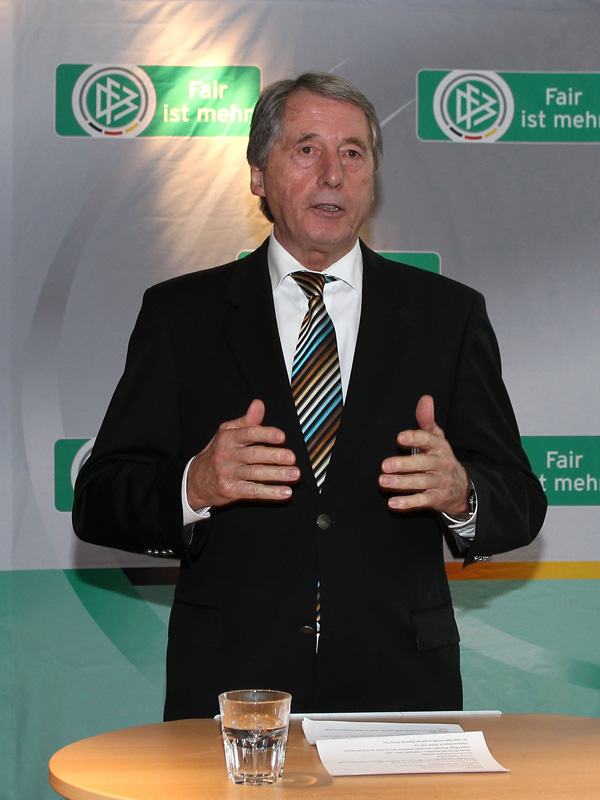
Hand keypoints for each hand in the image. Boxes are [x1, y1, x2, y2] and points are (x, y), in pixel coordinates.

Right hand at [187, 399, 299, 508]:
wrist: (194, 480)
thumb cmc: (217, 453)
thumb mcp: (227, 432)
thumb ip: (247, 420)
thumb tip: (259, 404)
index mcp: (228, 438)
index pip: (248, 433)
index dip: (266, 434)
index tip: (282, 437)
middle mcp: (227, 455)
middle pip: (253, 455)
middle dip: (274, 456)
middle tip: (292, 458)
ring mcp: (229, 474)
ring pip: (255, 474)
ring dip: (277, 474)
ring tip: (295, 474)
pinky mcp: (231, 491)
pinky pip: (253, 491)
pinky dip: (270, 493)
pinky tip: (285, 492)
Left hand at [378, 395, 469, 514]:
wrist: (462, 487)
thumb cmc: (440, 457)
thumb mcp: (437, 438)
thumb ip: (427, 420)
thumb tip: (425, 398)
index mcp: (439, 447)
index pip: (428, 440)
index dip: (414, 439)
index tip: (399, 438)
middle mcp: (440, 464)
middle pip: (422, 463)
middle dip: (404, 464)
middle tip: (385, 465)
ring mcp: (439, 482)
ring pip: (420, 482)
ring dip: (401, 483)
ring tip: (383, 481)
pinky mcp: (436, 498)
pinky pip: (422, 501)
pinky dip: (407, 503)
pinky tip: (392, 503)